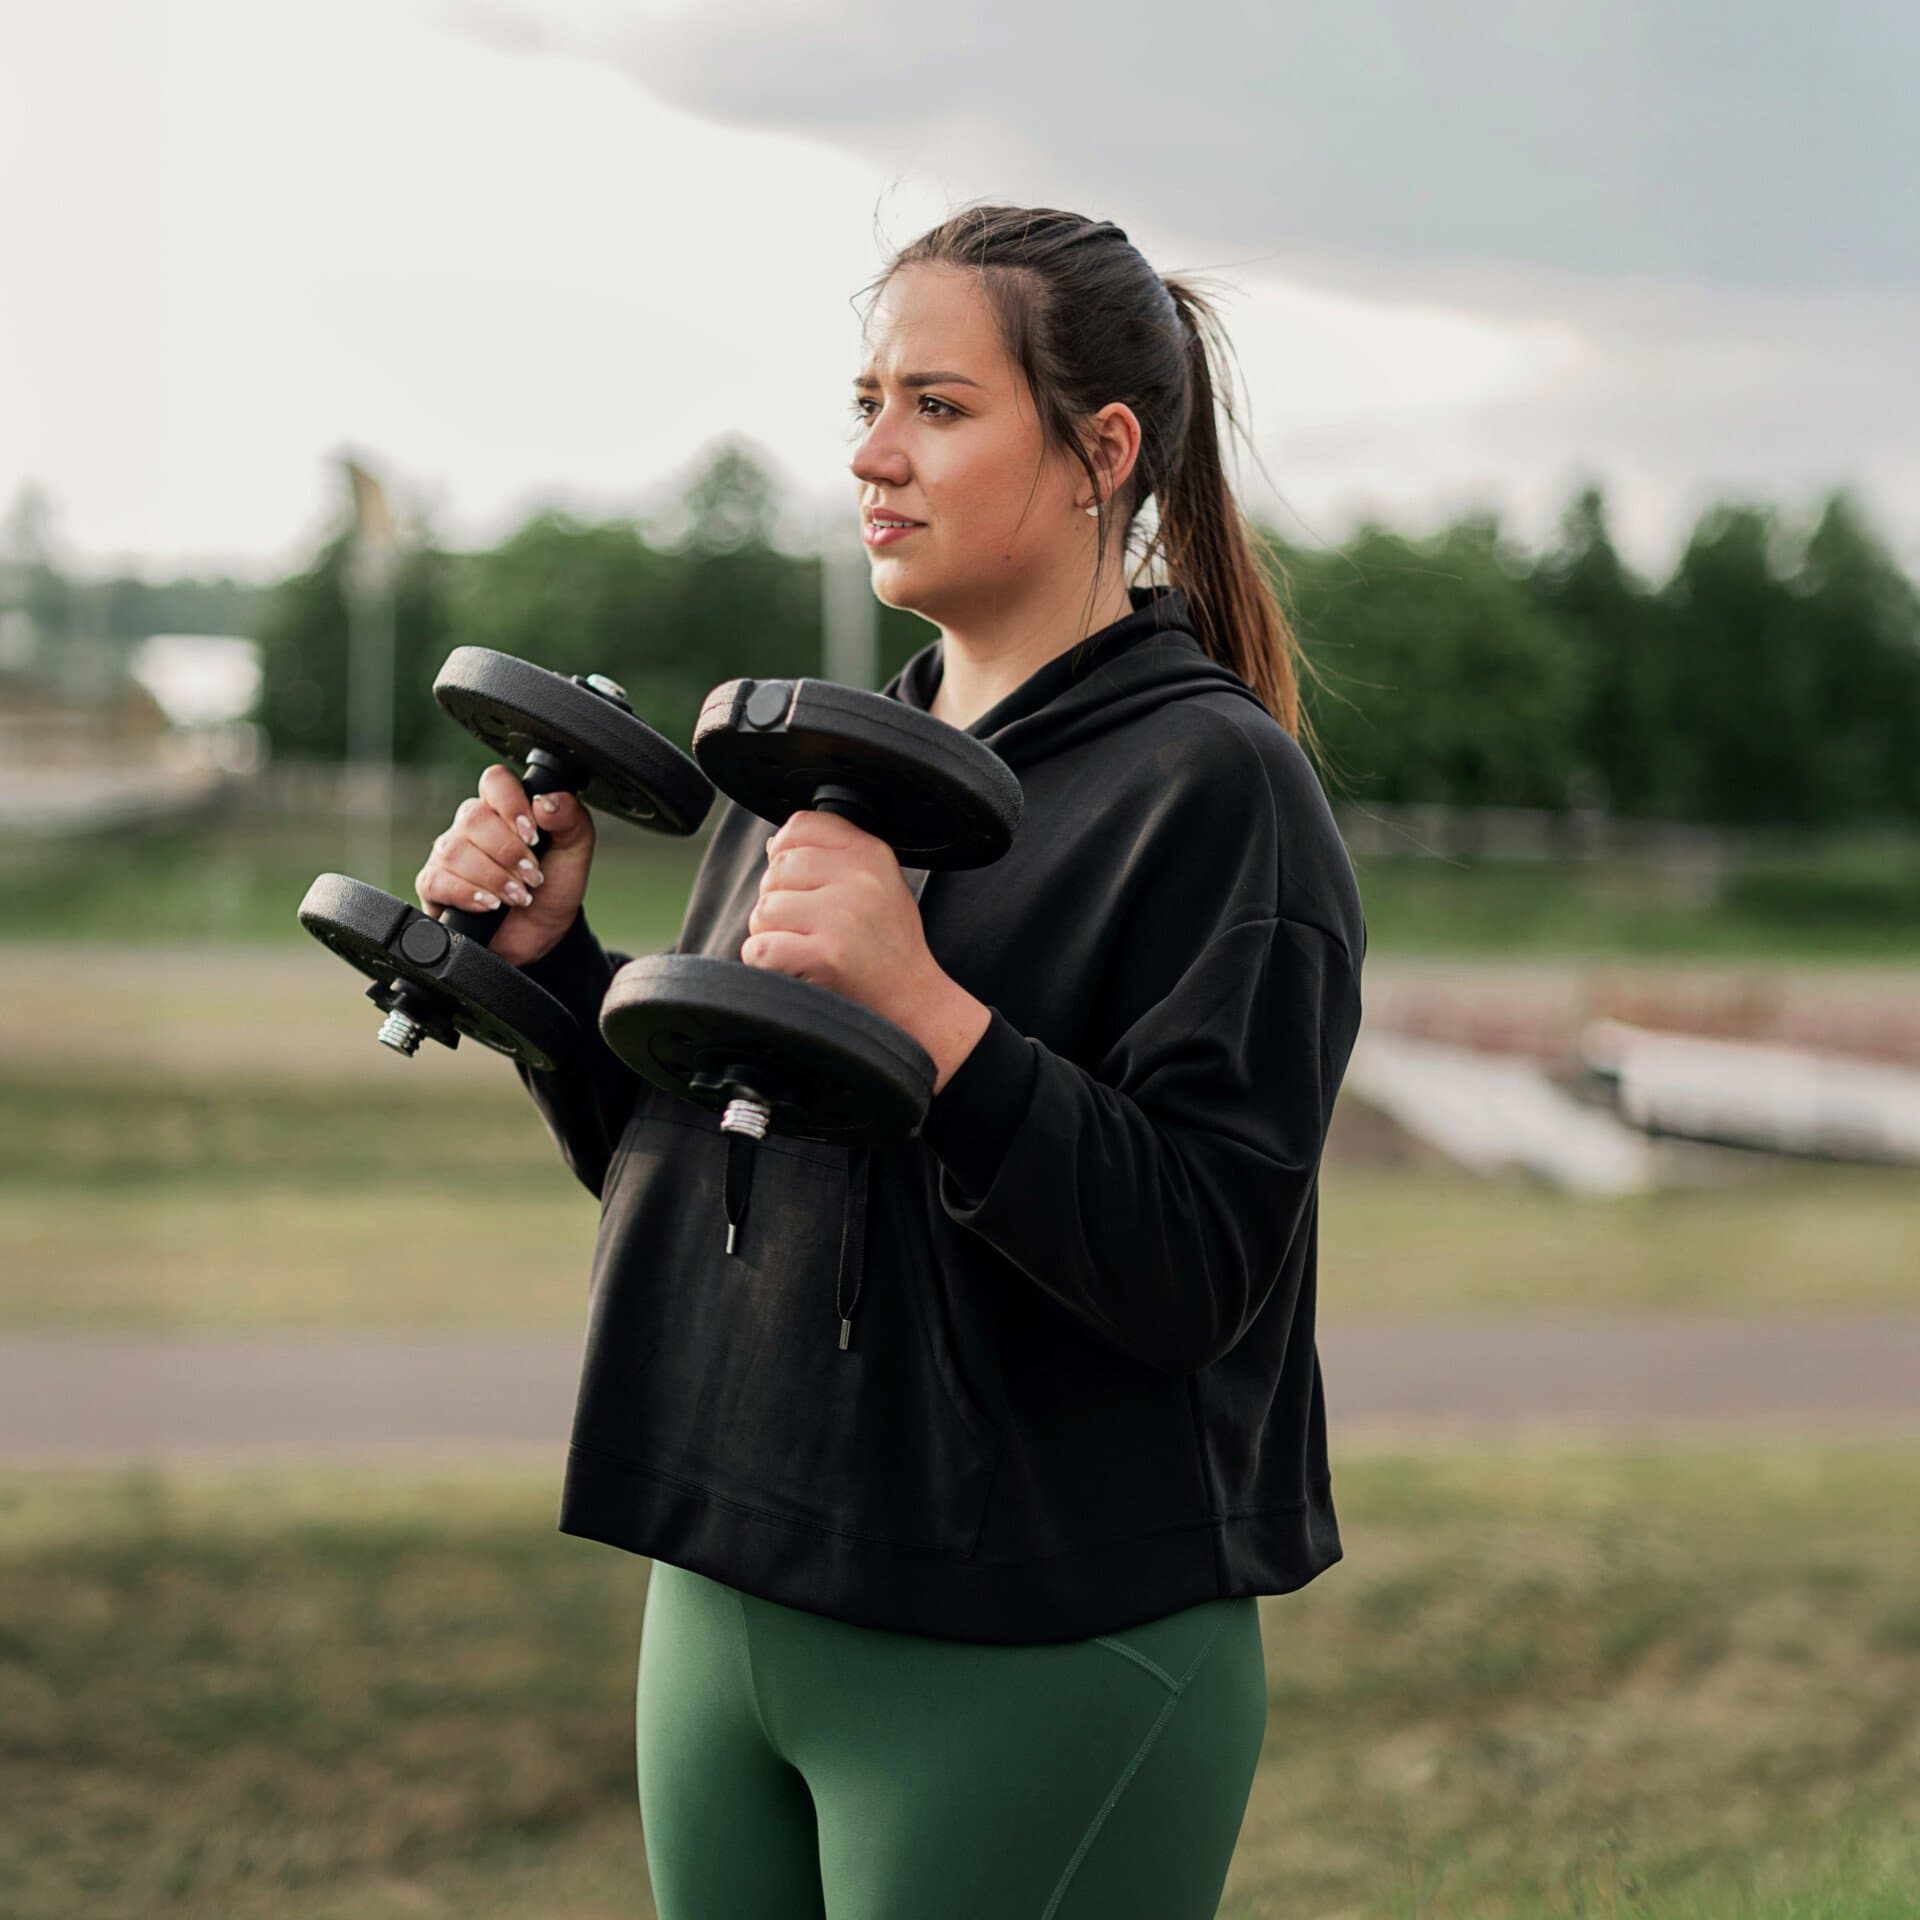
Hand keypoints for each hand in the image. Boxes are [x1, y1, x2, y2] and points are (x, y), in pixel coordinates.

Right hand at [414, 765, 595, 968]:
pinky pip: (437, 880)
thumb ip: (570, 820)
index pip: (495, 781)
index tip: (533, 835)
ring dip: (494, 877)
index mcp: (503, 809)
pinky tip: (490, 905)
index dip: (512, 804)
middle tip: (533, 877)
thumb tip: (546, 801)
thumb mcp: (575, 852)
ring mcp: (449, 854)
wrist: (541, 935)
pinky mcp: (434, 885)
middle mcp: (471, 826)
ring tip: (519, 897)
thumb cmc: (553, 887)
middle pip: (474, 818)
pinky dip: (468, 894)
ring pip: (456, 851)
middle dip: (509, 852)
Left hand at [743, 809, 989, 1090]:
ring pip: (763, 911)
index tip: (801, 882)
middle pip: (776, 870)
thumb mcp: (879, 884)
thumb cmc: (889, 946)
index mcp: (872, 854)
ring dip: (773, 935)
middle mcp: (859, 880)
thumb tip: (773, 843)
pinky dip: (768, 963)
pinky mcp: (824, 957)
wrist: (915, 1003)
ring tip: (808, 950)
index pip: (802, 825)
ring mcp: (841, 918)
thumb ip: (833, 856)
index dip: (786, 852)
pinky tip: (797, 968)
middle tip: (811, 929)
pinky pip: (760, 948)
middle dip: (780, 902)